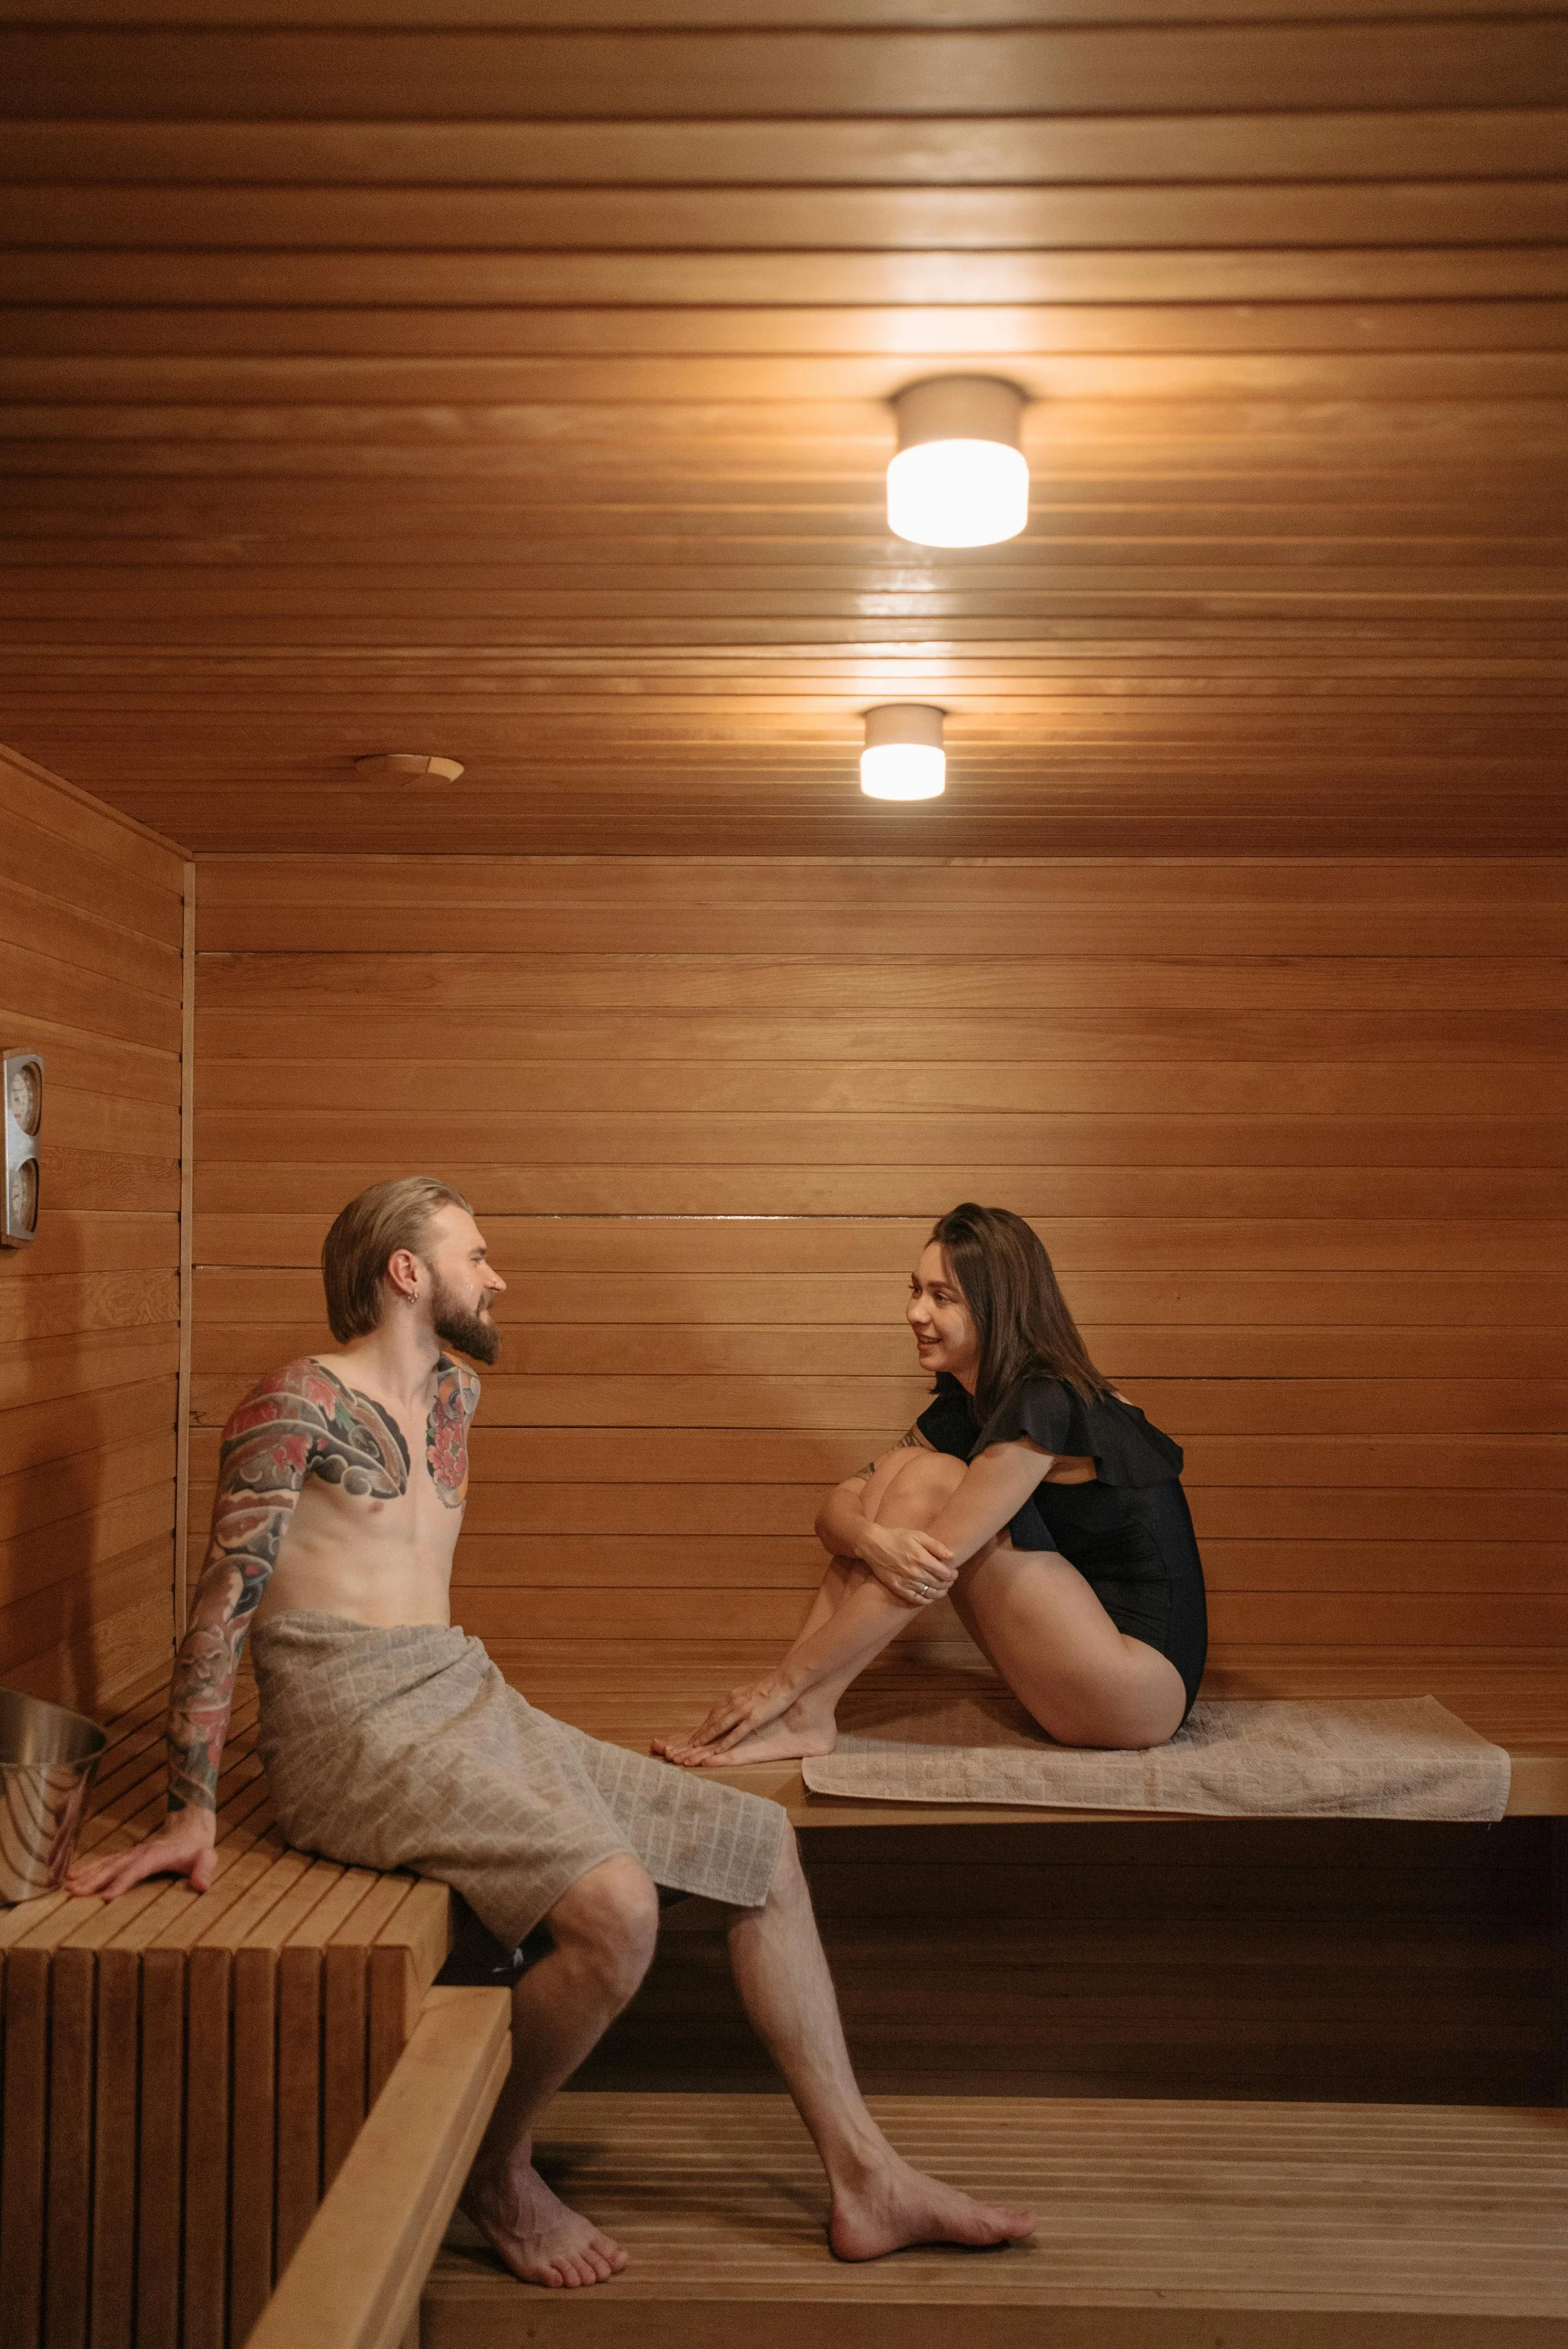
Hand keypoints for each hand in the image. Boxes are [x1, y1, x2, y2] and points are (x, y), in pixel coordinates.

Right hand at [64, 1806, 218, 1901]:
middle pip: (114, 1867)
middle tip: (74, 1893)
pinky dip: (88, 1868)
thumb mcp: (207, 1857)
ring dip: (87, 1875)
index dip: (123, 1882)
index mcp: (158, 1855)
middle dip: (94, 1880)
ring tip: (67, 1887)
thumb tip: (202, 1886)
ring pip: (106, 1864)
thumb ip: (204, 1870)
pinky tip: (72, 1876)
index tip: (106, 1897)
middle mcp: (140, 1852)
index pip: (138, 1869)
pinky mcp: (127, 1856)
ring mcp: (132, 1853)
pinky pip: (105, 1862)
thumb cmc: (198, 1848)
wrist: (190, 1827)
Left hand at [653, 1675, 796, 1763]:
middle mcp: (733, 1703)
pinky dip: (725, 1742)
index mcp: (732, 1698)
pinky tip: (718, 1751)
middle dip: (696, 1736)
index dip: (700, 1728)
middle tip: (684, 1747)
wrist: (786, 1680)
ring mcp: (743, 1711)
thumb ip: (738, 1702)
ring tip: (694, 1750)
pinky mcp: (754, 1717)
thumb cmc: (770, 1687)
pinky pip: (737, 1732)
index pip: (712, 1716)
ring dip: (705, 1739)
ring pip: (719, 1727)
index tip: (689, 1738)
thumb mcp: (749, 1693)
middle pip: (710, 1722)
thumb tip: (730, 1709)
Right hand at [856, 1524, 956, 1606]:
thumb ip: (936, 1546)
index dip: (953, 1575)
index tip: (954, 1573)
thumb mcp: (918, 1535)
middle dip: (948, 1584)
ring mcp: (906, 1582)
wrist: (873, 1544)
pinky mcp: (898, 1588)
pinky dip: (926, 1600)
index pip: (945, 1574)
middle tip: (949, 1581)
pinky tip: (930, 1597)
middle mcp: (916, 1573)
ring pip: (930, 1594)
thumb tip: (952, 1556)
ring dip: (940, 1593)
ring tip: (943, 1589)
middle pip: (939, 1585)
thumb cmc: (898, 1537)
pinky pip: (916, 1599)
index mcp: (922, 1559)